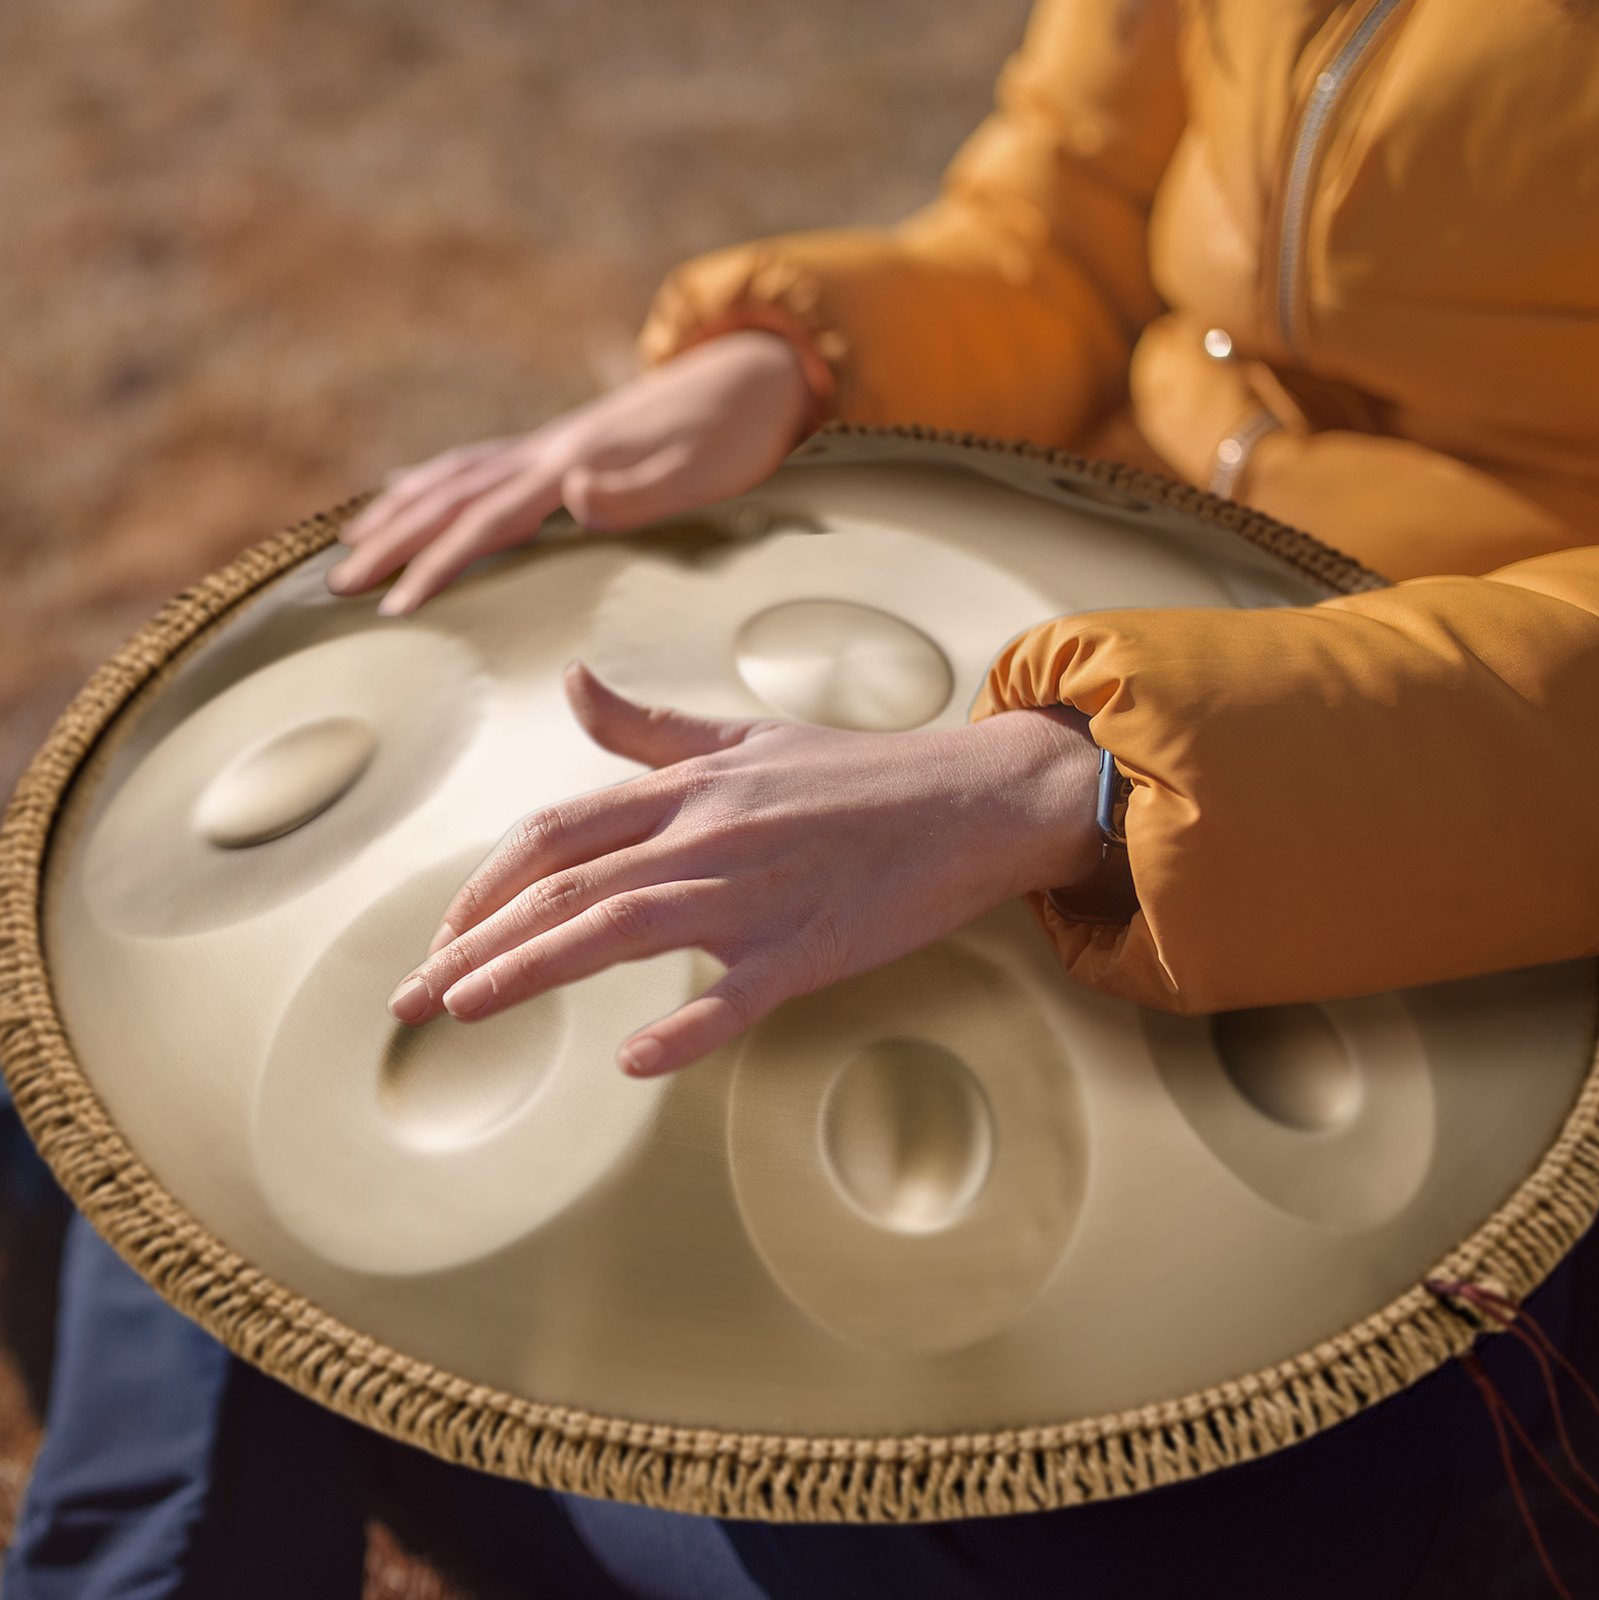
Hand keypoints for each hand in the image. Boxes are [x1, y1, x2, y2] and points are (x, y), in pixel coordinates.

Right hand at [325, 330, 817, 615]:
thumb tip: (574, 494)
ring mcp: (550, 443)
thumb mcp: (704, 470)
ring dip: (397, 511)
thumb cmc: (736, 434)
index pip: (486, 522)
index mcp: (571, 466)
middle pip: (449, 498)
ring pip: (452, 477)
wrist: (754, 370)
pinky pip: (476, 462)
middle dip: (390, 543)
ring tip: (346, 544)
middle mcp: (547, 451)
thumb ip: (639, 489)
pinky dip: (432, 478)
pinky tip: (409, 485)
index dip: (437, 564)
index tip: (394, 605)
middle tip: (335, 587)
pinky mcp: (561, 444)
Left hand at [385, 662, 1102, 1077]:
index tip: (440, 937)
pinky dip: (686, 1028)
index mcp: (686, 789)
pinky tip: (633, 1061)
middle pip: (563, 889)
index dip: (481, 885)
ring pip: (620, 929)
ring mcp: (756, 890)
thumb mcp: (744, 736)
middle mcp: (705, 833)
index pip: (553, 835)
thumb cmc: (856, 775)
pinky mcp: (812, 946)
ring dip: (529, 970)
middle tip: (407, 1000)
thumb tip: (570, 683)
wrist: (972, 798)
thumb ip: (647, 728)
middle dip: (471, 942)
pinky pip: (739, 994)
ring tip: (458, 1010)